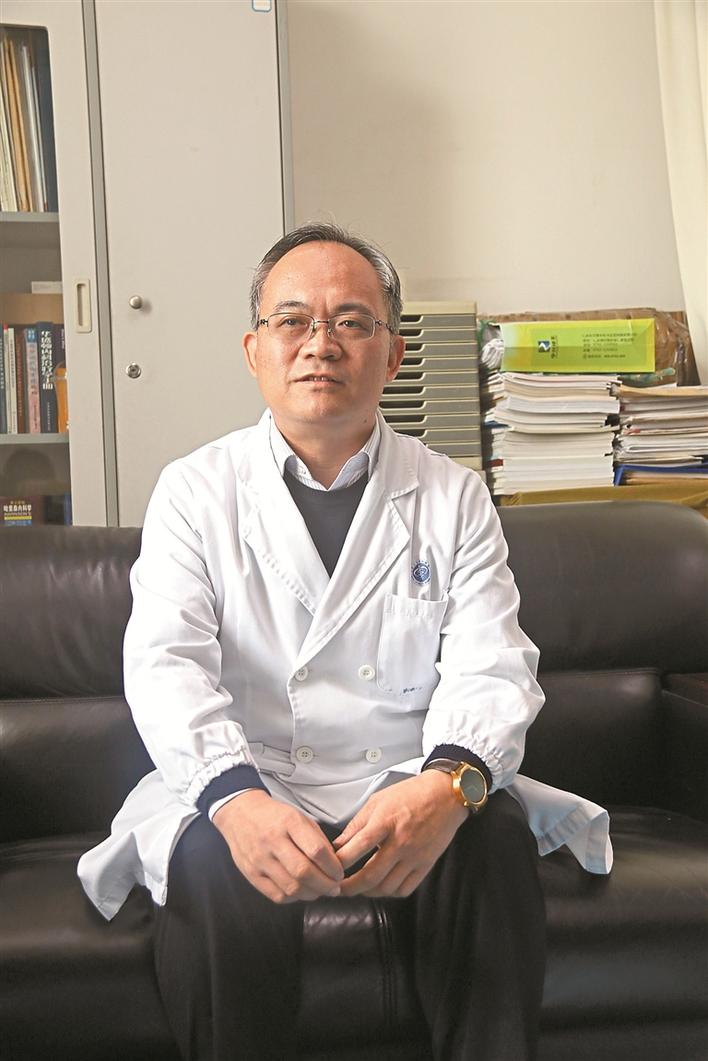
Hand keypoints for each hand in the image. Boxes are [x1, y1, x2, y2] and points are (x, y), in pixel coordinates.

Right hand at [212, 790, 343, 903]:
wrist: (240, 814)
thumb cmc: (275, 816)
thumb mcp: (299, 817)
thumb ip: (317, 840)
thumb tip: (334, 866)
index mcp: (288, 822)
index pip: (316, 850)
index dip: (332, 866)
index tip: (339, 873)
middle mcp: (272, 841)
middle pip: (304, 872)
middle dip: (325, 885)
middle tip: (335, 888)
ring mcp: (259, 859)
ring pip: (291, 888)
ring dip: (311, 894)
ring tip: (320, 891)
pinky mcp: (250, 874)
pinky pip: (276, 895)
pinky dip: (293, 898)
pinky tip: (301, 892)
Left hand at [332, 771, 467, 898]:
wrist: (445, 795)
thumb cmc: (410, 794)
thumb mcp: (378, 800)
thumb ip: (357, 824)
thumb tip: (339, 844)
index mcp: (386, 821)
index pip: (359, 846)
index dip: (341, 861)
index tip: (330, 867)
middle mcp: (400, 841)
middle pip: (371, 875)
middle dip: (350, 887)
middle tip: (337, 888)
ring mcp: (415, 855)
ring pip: (387, 887)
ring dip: (368, 892)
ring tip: (358, 888)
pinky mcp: (426, 864)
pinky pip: (405, 889)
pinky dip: (390, 893)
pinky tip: (382, 887)